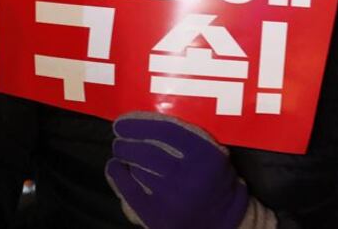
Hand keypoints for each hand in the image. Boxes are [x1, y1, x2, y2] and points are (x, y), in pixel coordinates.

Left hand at [105, 112, 249, 228]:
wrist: (222, 221)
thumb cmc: (216, 180)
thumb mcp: (215, 153)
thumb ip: (191, 136)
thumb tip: (149, 119)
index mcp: (204, 155)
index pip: (166, 131)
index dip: (139, 123)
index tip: (124, 121)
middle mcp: (187, 176)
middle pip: (146, 152)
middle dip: (127, 142)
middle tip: (120, 137)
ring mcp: (170, 198)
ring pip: (137, 169)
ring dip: (124, 156)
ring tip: (121, 150)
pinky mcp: (156, 215)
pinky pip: (128, 191)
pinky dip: (117, 176)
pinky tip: (114, 167)